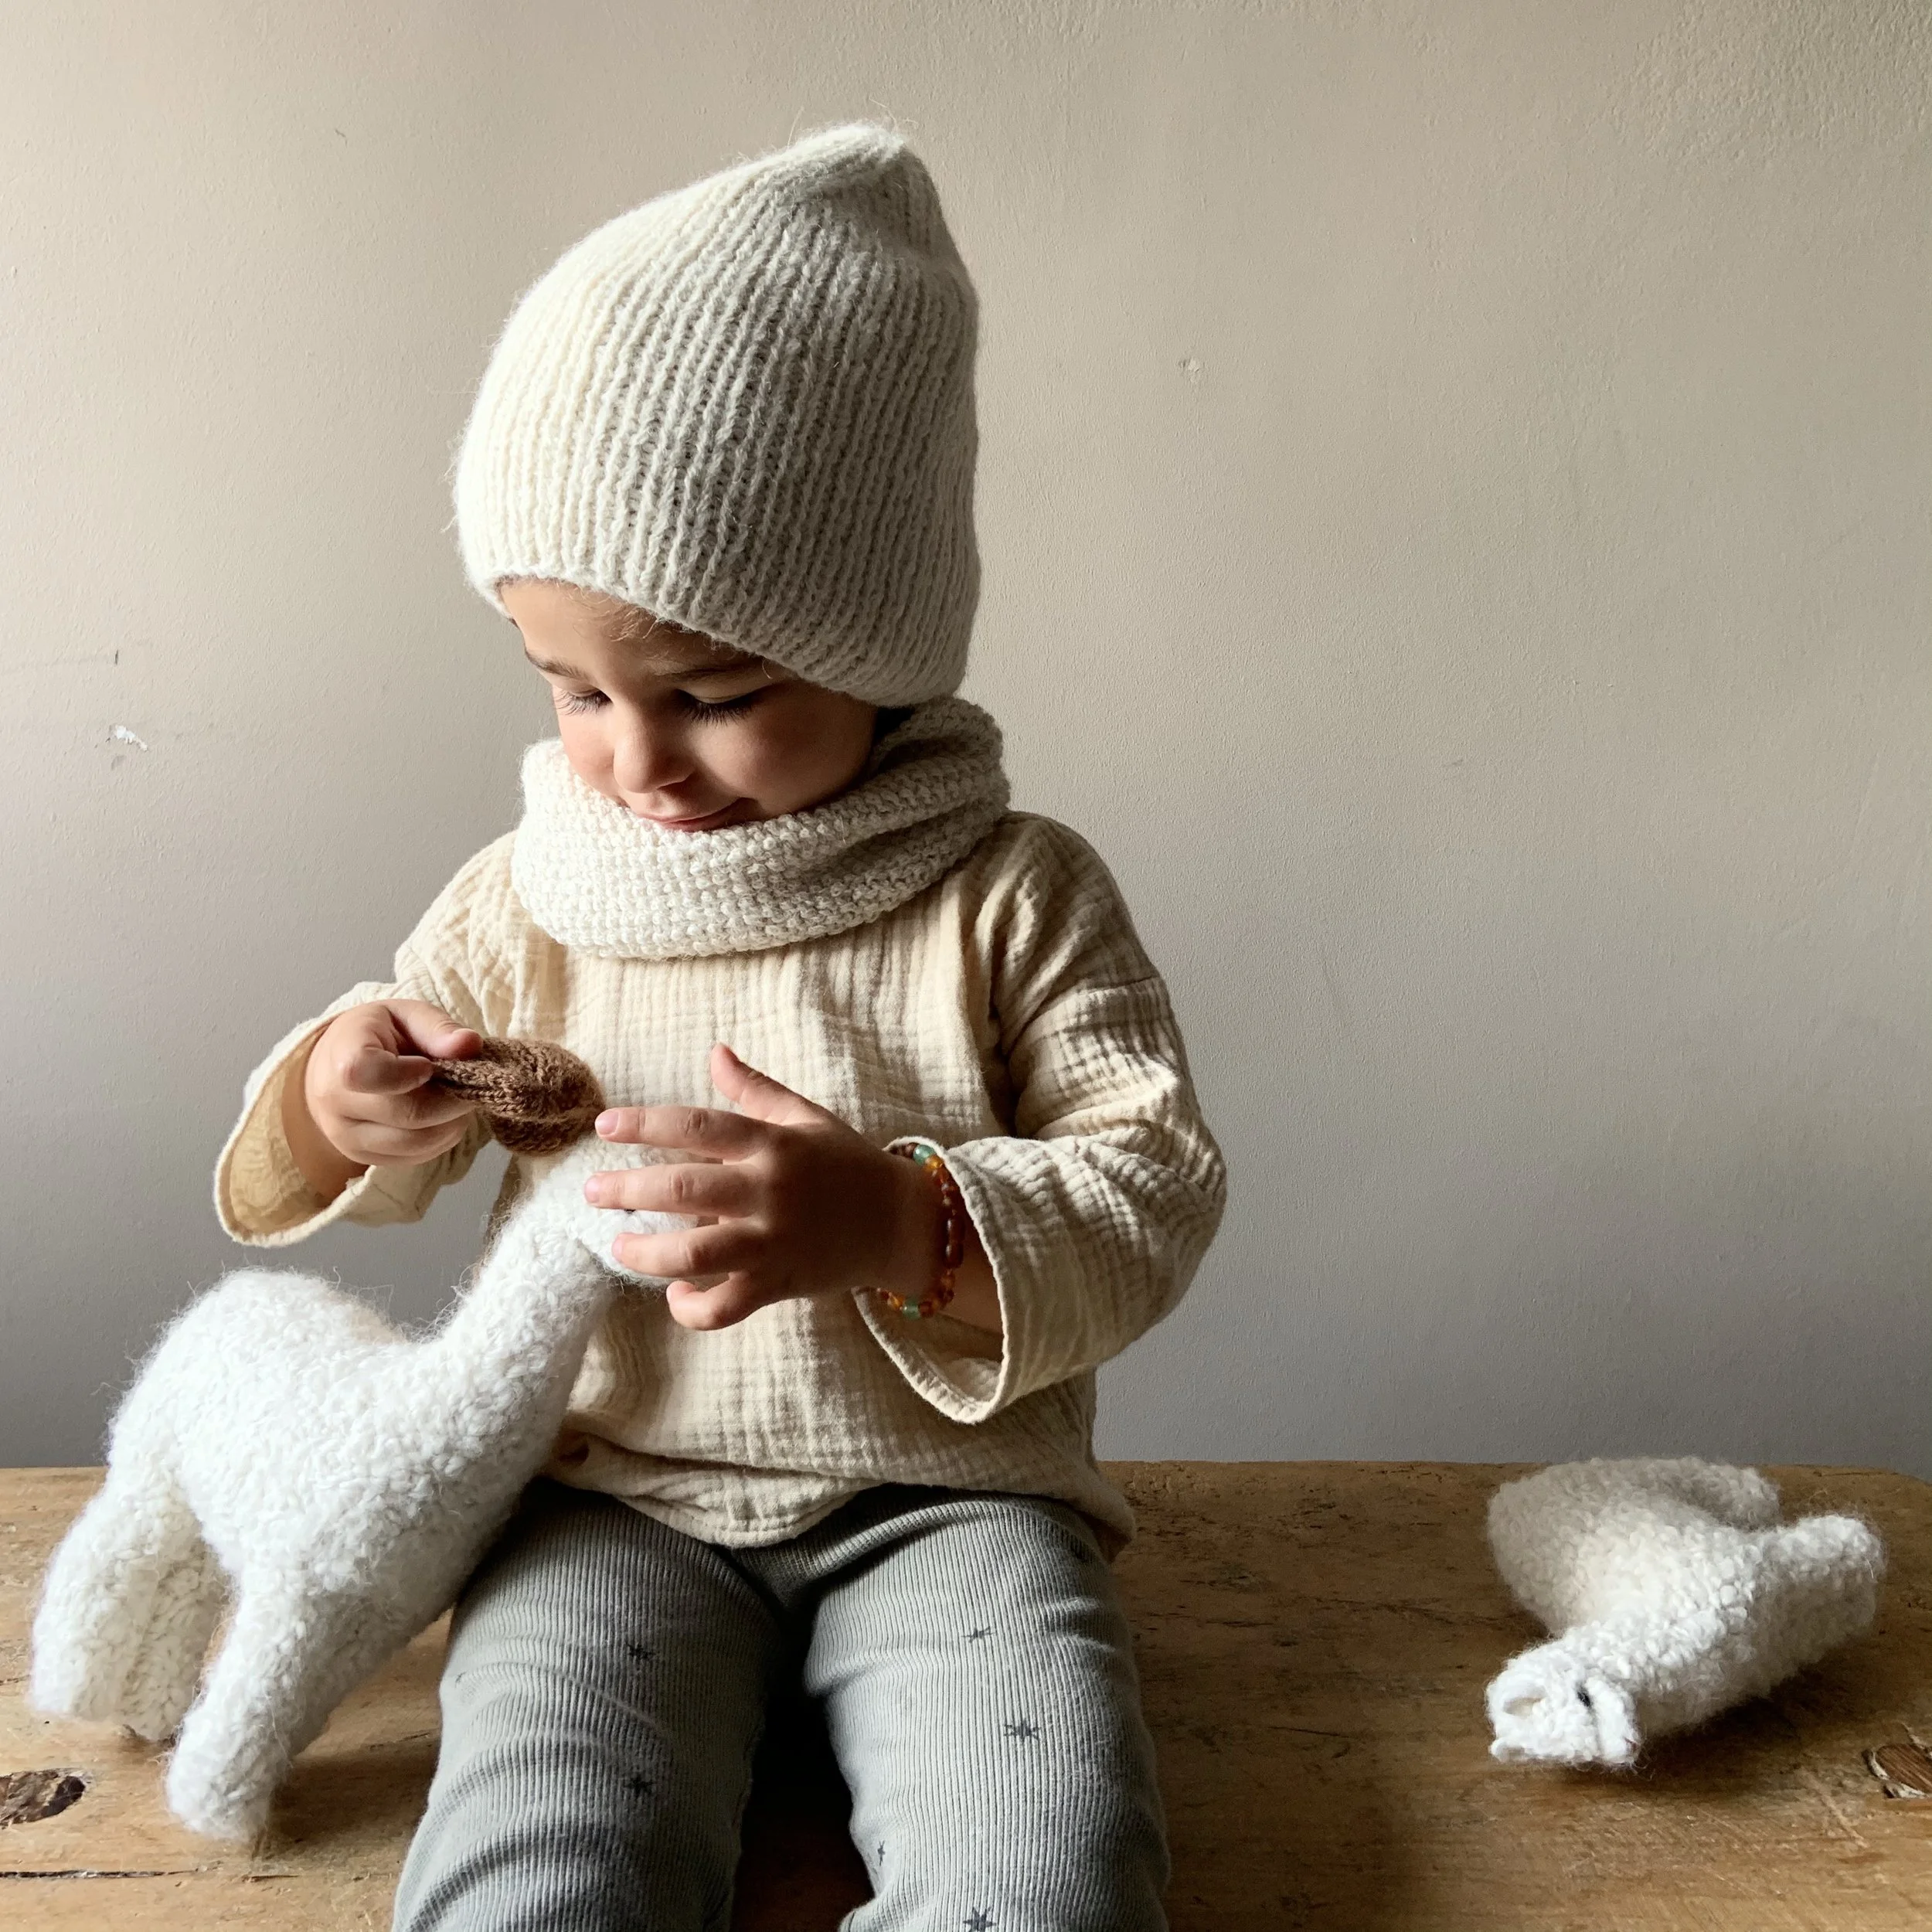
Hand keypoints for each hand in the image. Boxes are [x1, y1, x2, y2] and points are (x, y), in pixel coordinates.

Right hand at [284, 1000, 482, 1196]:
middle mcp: (336, 1102)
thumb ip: (438, 1028)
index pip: (365, 1072)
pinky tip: (441, 1116)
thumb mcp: (406, 1015)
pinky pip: (417, 1157)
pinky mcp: (365, 1159)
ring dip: (451, 1122)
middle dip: (450, 1101)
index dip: (407, 1073)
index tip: (430, 1066)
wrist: (337, 1066)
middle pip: (407, 1114)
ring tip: (455, 1098)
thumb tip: (469, 1045)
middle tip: (468, 1084)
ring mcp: (347, 1137)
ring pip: (417, 1143)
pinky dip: (441, 1138)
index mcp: (342, 1055)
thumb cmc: (377, 1034)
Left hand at [587, 1044, 991, 1331]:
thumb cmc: (847, 1165)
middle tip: (594, 1192)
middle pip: (684, 1190)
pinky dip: (693, 1308)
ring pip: (696, 1253)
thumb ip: (755, 1090)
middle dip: (628, 1190)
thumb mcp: (806, 1118)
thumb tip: (715, 1052)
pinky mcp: (778, 1285)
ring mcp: (772, 1242)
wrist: (899, 1223)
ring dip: (647, 1254)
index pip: (697, 1126)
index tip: (605, 1126)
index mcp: (773, 1144)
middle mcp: (769, 1192)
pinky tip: (675, 1294)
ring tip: (618, 1248)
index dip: (645, 1124)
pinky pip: (725, 1306)